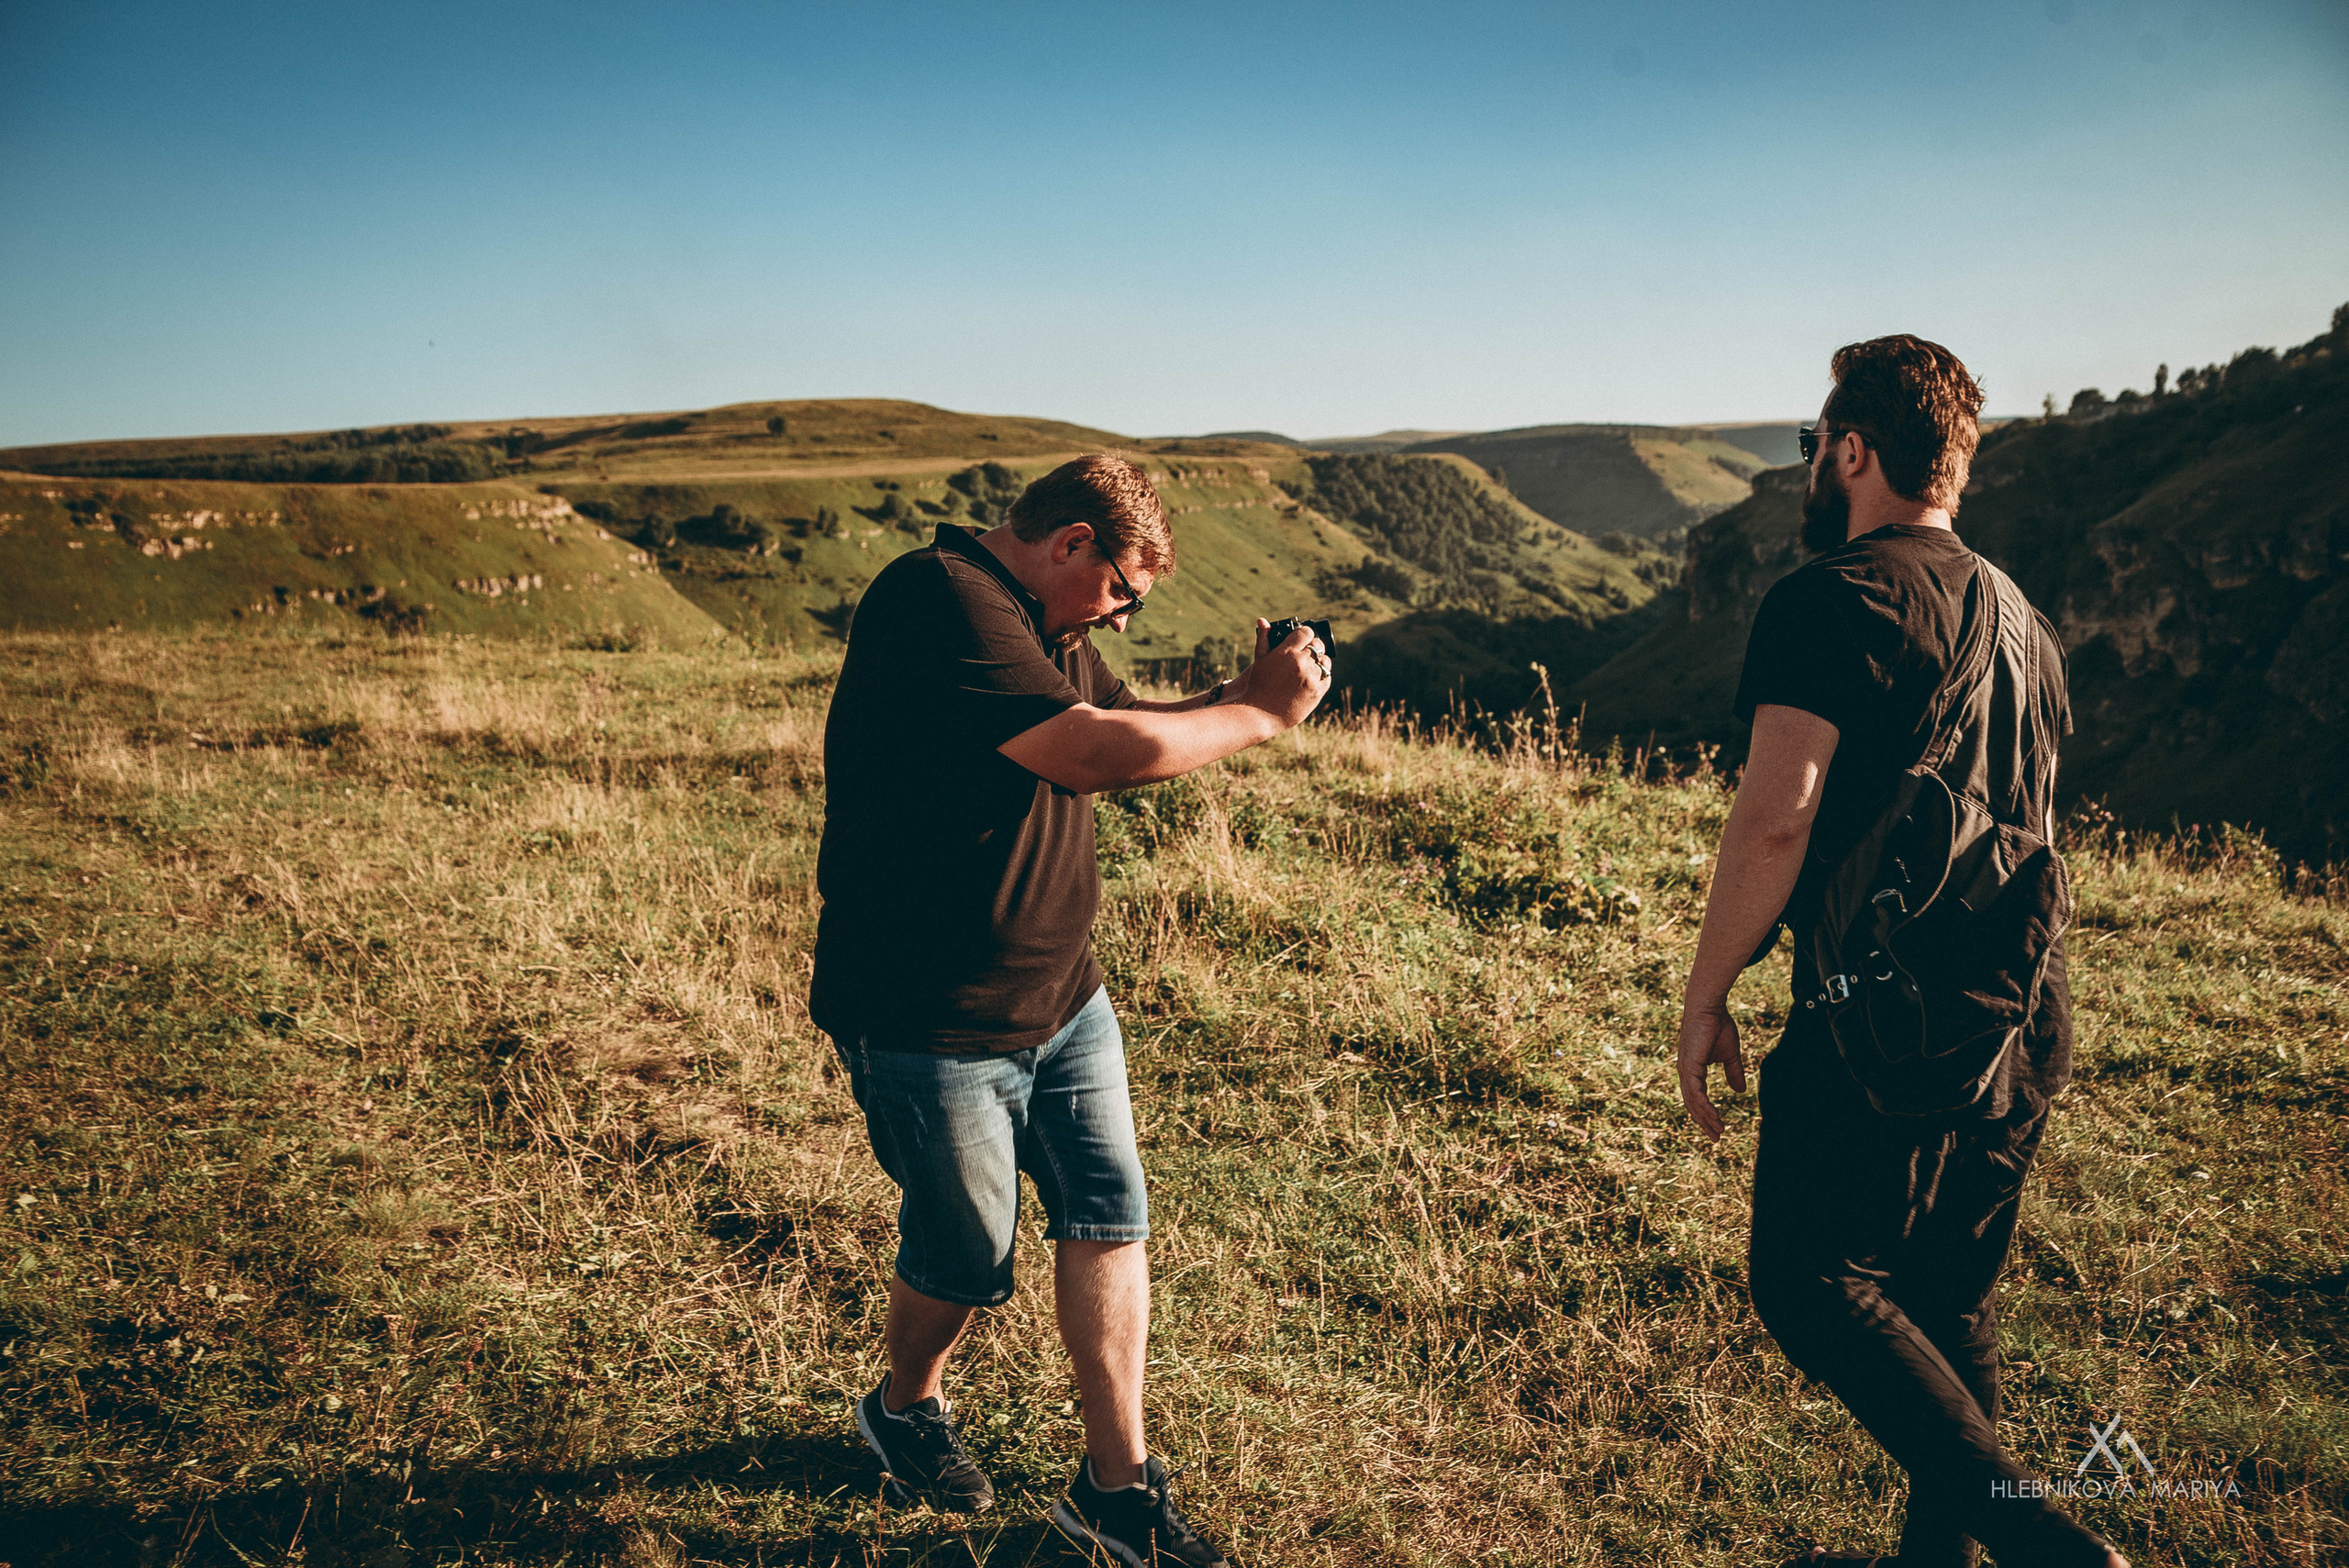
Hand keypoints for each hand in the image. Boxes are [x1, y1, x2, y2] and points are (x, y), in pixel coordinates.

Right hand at [1234, 617, 1329, 728]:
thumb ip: (1264, 638)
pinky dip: (1322, 675)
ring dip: (1319, 661)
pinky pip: (1327, 677)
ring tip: (1311, 665)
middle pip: (1317, 646)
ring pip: (1324, 661)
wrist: (1259, 713)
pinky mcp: (1317, 693)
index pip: (1306, 632)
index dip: (1305, 633)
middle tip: (1307, 651)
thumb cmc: (1257, 685)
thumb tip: (1263, 620)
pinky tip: (1314, 677)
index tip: (1303, 637)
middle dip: (1313, 646)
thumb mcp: (1259, 660)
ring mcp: (1310, 678)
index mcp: (1287, 652)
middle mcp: (1301, 663)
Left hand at [1676, 1001, 1746, 1141]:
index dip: (1706, 1114)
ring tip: (1718, 1131)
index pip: (1697, 1098)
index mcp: (1692, 1070)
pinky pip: (1695, 1092)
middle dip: (1704, 1122)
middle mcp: (1685, 1072)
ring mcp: (1685, 1070)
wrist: (1710, 1008)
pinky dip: (1704, 1106)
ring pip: (1693, 1102)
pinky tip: (1713, 1117)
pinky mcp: (1689, 1066)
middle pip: (1692, 1104)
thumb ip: (1733, 1072)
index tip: (1718, 1128)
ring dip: (1706, 1118)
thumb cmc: (1718, 1026)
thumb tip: (1739, 1091)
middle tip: (1716, 1138)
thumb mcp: (1730, 1055)